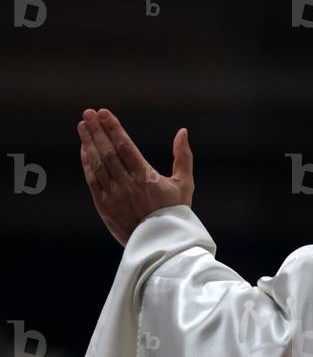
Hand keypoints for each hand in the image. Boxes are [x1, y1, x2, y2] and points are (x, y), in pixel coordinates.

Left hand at [77, 108, 193, 245]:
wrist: (162, 243)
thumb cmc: (175, 211)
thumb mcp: (185, 184)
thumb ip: (183, 156)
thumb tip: (182, 132)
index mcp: (147, 178)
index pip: (125, 147)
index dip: (113, 128)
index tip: (104, 113)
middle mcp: (127, 185)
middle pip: (107, 152)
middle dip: (97, 130)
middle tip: (88, 113)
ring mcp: (114, 196)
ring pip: (97, 164)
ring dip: (88, 143)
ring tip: (83, 126)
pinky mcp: (104, 206)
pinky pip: (92, 180)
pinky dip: (87, 163)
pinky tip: (84, 149)